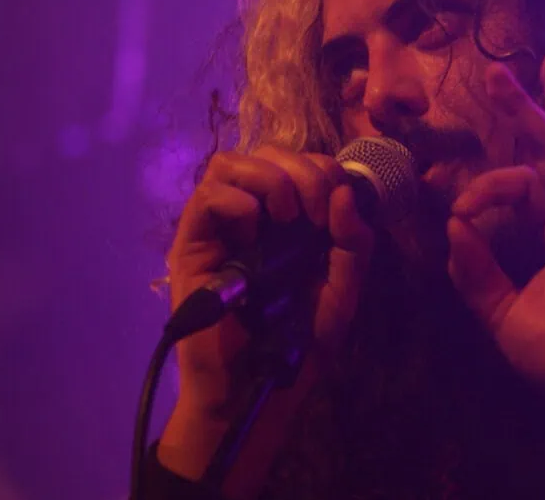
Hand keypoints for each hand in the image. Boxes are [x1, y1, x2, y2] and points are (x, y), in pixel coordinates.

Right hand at [158, 146, 373, 489]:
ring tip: (288, 217)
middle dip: (303, 171)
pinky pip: (208, 196)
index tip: (337, 210)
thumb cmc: (297, 344)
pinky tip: (254, 233)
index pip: (302, 164)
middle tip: (316, 212)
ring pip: (231, 163)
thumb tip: (346, 191)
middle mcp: (253, 216)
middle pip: (268, 153)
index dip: (324, 171)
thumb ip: (353, 243)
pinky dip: (238, 202)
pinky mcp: (191, 245)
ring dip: (270, 178)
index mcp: (290, 220)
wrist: (255, 390)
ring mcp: (219, 228)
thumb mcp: (342, 291)